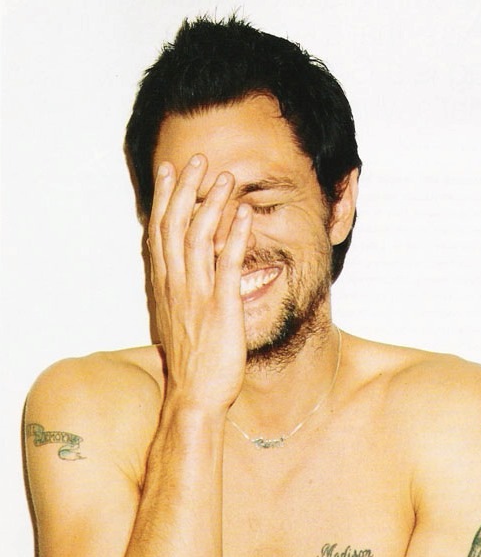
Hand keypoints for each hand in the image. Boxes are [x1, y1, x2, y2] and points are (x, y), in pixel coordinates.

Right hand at [148, 155, 253, 410]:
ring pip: (198, 236)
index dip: (165, 199)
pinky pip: (227, 263)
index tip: (170, 172)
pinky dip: (235, 235)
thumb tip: (189, 279)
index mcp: (165, 289)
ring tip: (226, 177)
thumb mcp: (180, 324)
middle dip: (186, 189)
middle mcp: (176, 286)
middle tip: (198, 160)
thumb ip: (182, 296)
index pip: (159, 233)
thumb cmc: (191, 366)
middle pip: (174, 225)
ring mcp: (197, 295)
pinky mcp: (221, 307)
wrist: (194, 397)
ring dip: (212, 203)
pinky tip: (245, 214)